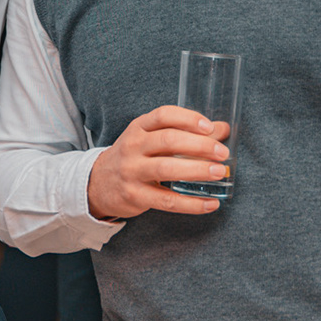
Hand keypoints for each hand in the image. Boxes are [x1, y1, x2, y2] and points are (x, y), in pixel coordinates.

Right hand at [86, 105, 229, 220]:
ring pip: (167, 169)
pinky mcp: (135, 196)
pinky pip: (167, 201)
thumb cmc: (134, 157)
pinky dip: (192, 204)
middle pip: (168, 141)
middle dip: (200, 146)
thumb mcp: (152, 139)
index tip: (209, 127)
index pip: (164, 115)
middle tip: (222, 153)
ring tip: (219, 173)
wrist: (98, 184)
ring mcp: (131, 171)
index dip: (188, 118)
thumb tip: (223, 129)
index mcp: (139, 127)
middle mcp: (133, 146)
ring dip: (197, 170)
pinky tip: (210, 204)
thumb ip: (186, 132)